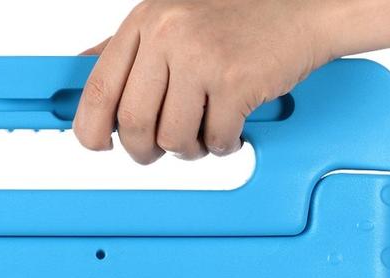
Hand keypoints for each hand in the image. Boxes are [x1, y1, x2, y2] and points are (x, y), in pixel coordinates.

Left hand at [73, 0, 329, 163]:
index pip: (99, 89)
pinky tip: (233, 125)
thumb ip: (128, 49)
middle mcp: (169, 34)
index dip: (92, 130)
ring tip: (205, 131)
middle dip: (145, 151)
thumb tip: (83, 73)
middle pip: (134, 125)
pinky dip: (224, 145)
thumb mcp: (170, 18)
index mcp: (146, 21)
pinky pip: (216, 141)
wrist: (306, 4)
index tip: (98, 145)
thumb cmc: (240, 16)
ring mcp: (202, 56)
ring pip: (174, 139)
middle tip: (159, 149)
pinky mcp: (236, 80)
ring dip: (190, 149)